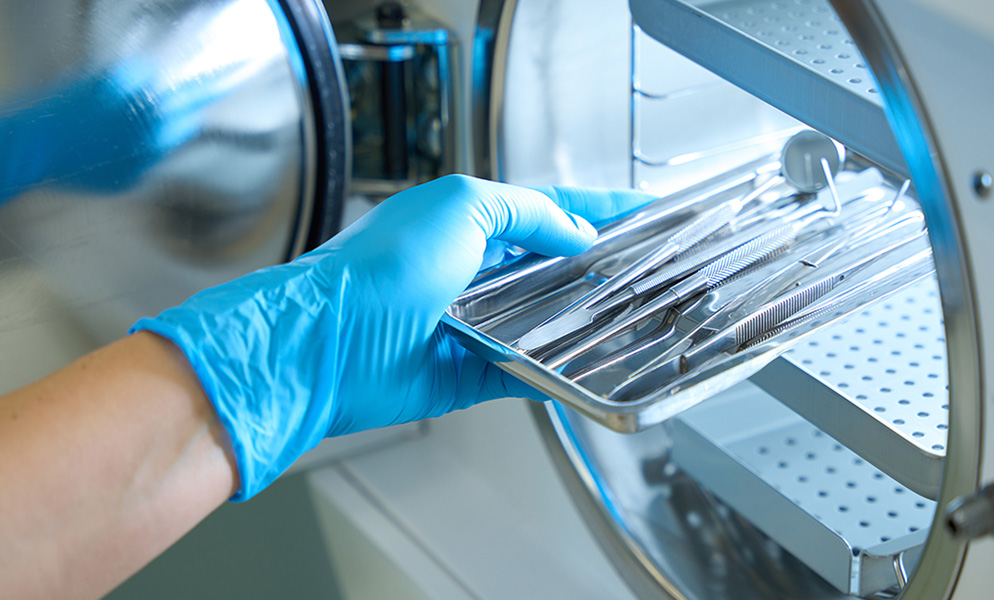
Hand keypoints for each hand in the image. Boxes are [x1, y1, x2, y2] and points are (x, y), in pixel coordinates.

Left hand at [130, 175, 652, 499]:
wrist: (327, 344)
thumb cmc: (377, 268)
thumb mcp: (462, 205)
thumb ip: (528, 211)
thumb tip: (575, 233)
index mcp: (468, 220)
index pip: (548, 208)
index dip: (598, 210)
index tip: (645, 211)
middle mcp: (471, 271)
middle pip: (551, 269)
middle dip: (597, 270)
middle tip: (648, 272)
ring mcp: (471, 323)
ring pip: (544, 323)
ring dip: (581, 322)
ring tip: (632, 320)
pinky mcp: (468, 374)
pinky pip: (526, 374)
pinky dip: (556, 374)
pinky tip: (588, 370)